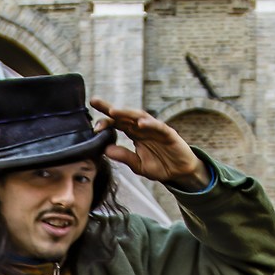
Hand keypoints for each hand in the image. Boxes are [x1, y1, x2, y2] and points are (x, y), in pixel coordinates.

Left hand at [91, 102, 209, 188]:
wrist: (180, 172)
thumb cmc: (160, 166)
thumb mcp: (138, 165)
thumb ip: (124, 156)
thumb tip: (105, 150)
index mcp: (134, 134)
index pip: (117, 124)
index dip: (105, 122)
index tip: (93, 126)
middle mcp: (143, 128)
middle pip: (125, 115)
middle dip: (110, 108)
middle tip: (95, 101)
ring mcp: (156, 129)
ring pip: (140, 117)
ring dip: (127, 113)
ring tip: (114, 111)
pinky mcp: (168, 134)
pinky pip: (159, 127)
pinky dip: (150, 124)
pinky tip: (141, 124)